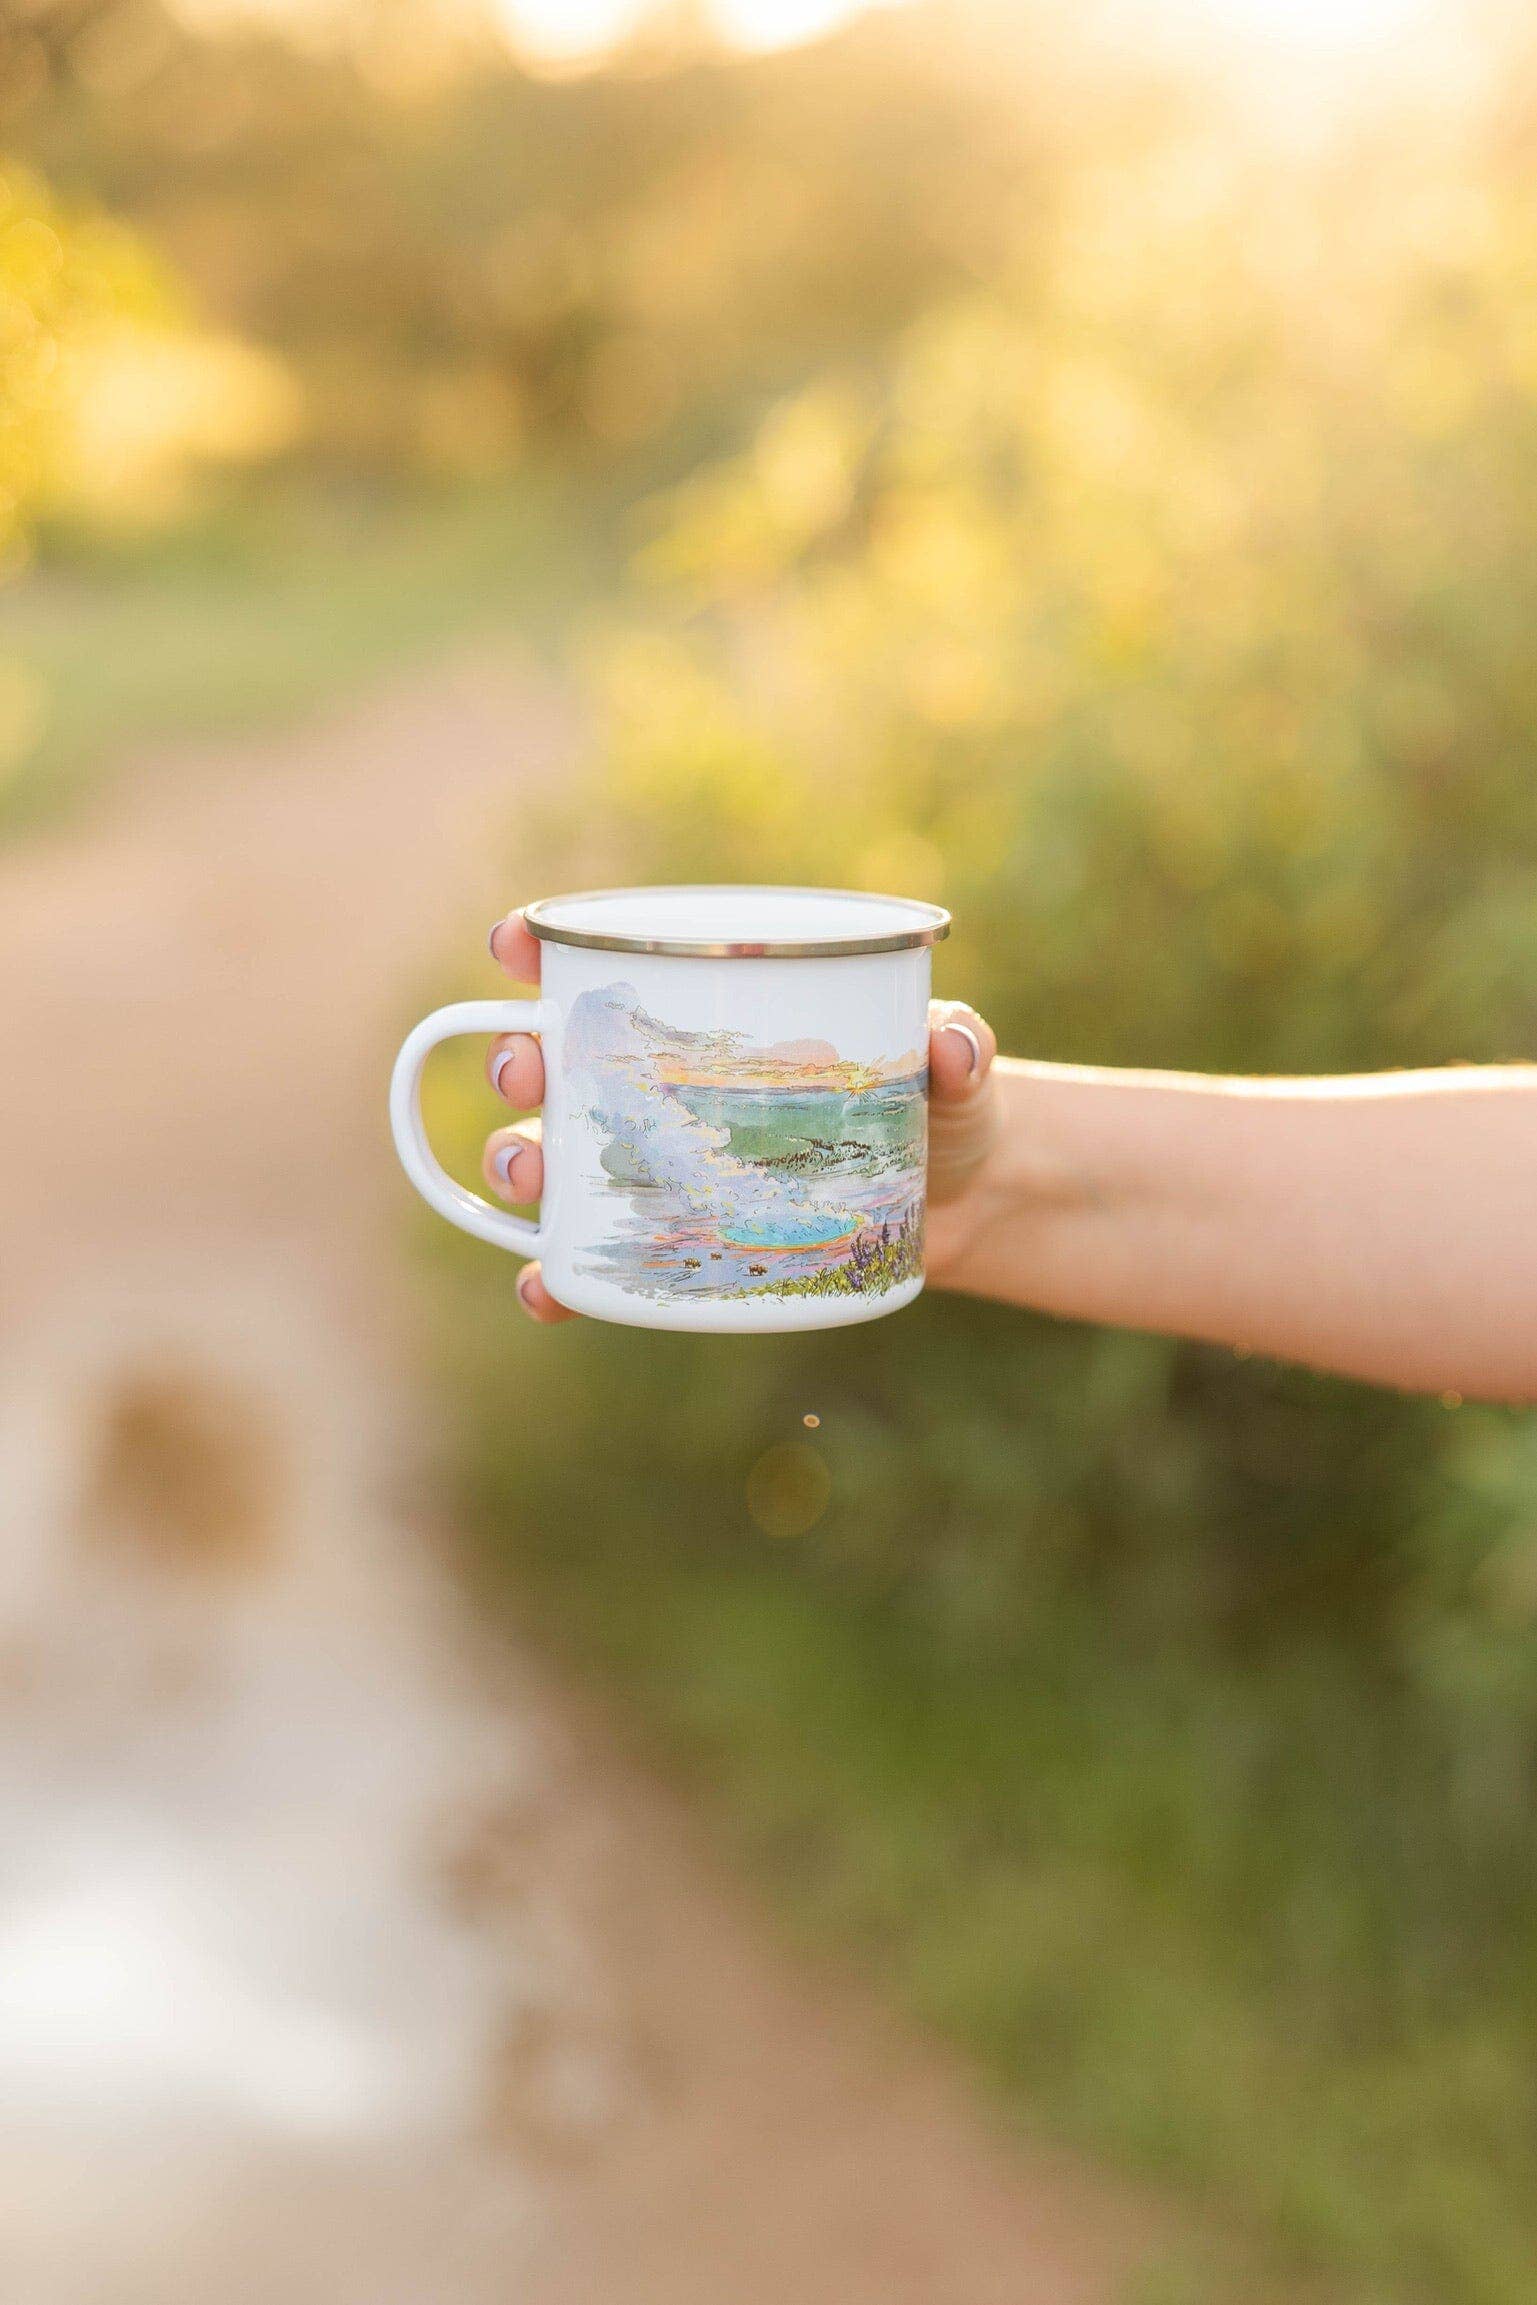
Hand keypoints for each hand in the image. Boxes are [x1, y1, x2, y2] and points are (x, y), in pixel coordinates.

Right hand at [483, 910, 998, 1321]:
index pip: (601, 966)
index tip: (516, 946)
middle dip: (518, 1059)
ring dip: (518, 1162)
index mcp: (709, 1011)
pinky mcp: (674, 1241)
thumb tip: (951, 1048)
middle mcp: (661, 1085)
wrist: (962, 1201)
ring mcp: (659, 1167)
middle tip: (531, 1073)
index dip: (538, 949)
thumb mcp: (954, 1068)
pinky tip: (546, 1288)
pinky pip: (593, 1263)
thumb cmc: (940, 1105)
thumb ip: (959, 1047)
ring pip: (553, 1160)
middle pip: (554, 1062)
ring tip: (530, 1173)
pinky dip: (555, 1277)